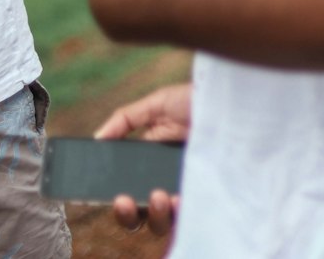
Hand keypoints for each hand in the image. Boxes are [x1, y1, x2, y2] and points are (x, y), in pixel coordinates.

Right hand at [94, 83, 192, 240]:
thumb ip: (124, 120)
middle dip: (128, 214)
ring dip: (156, 214)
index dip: (118, 200)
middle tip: (125, 200)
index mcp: (149, 164)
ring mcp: (185, 192)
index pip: (128, 192)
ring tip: (159, 195)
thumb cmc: (193, 101)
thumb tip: (96, 139)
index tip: (112, 194)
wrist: (228, 103)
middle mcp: (165, 183)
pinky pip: (190, 217)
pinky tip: (179, 197)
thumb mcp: (155, 105)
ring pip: (163, 222)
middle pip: (140, 214)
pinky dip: (181, 212)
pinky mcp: (206, 197)